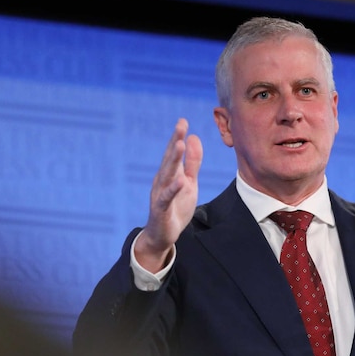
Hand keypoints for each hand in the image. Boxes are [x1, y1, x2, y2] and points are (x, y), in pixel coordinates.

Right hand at [135, 118, 202, 272]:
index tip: (183, 120)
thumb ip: (192, 163)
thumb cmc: (175, 207)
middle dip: (175, 141)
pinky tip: (180, 180)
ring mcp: (160, 194)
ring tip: (180, 144)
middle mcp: (162, 181)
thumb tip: (194, 138)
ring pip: (167, 174)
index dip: (178, 137)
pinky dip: (173, 188)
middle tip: (181, 125)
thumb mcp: (189, 183)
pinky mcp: (161, 209)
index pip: (174, 152)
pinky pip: (166, 197)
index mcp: (169, 173)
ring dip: (173, 159)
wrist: (162, 235)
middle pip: (169, 158)